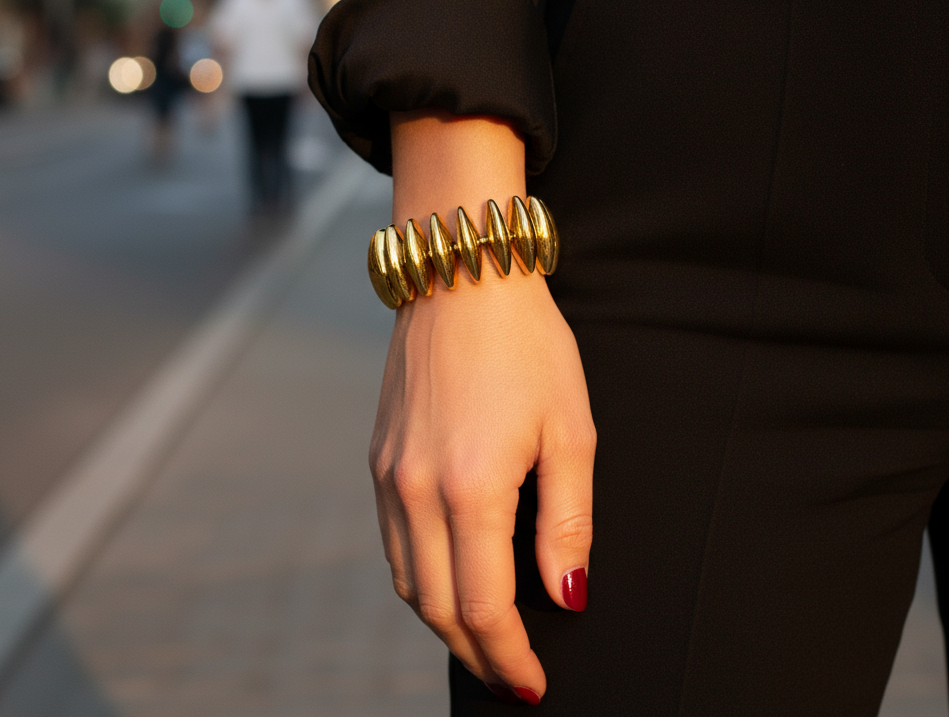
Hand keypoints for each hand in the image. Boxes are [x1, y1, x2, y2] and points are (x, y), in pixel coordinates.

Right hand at [370, 263, 594, 702]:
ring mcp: (389, 472)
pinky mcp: (379, 454)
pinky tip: (448, 573)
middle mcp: (416, 489)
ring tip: (485, 636)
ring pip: (406, 580)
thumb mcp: (569, 429)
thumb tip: (567, 594)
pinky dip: (419, 576)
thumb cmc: (526, 342)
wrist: (462, 272)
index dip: (510, 657)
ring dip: (444, 620)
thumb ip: (568, 521)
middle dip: (478, 653)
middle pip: (437, 607)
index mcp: (471, 488)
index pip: (485, 607)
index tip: (534, 683)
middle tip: (512, 673)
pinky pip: (391, 539)